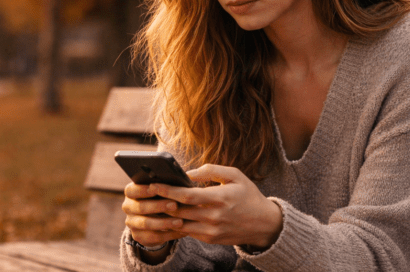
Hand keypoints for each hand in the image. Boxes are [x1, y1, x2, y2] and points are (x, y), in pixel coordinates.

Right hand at [122, 182, 187, 247]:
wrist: (158, 217)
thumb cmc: (162, 196)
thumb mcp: (161, 189)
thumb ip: (165, 185)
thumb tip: (179, 180)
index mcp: (131, 192)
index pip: (132, 190)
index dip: (143, 190)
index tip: (158, 189)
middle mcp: (128, 207)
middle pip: (140, 207)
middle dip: (158, 206)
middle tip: (175, 205)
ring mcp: (131, 222)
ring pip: (146, 224)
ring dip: (164, 223)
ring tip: (180, 222)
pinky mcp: (138, 236)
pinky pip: (153, 237)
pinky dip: (168, 235)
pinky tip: (181, 231)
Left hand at [153, 164, 282, 248]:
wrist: (264, 224)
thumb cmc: (248, 195)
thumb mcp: (235, 176)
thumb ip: (211, 170)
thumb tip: (188, 172)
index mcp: (220, 198)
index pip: (187, 196)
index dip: (168, 190)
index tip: (153, 184)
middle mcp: (214, 217)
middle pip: (179, 211)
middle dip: (160, 202)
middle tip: (145, 193)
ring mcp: (211, 231)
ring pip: (180, 224)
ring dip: (164, 216)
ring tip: (151, 205)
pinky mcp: (210, 239)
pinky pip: (187, 232)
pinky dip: (175, 224)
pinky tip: (165, 216)